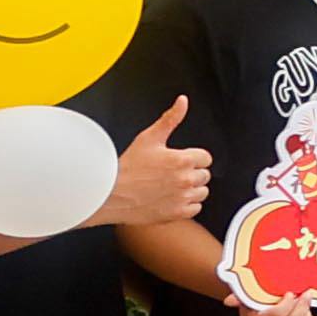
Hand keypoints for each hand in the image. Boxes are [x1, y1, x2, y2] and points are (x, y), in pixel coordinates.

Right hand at [104, 95, 208, 227]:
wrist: (110, 194)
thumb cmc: (126, 168)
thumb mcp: (149, 138)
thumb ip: (170, 119)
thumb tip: (183, 102)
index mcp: (182, 160)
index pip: (206, 158)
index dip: (193, 158)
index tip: (180, 161)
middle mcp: (185, 180)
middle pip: (205, 175)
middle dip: (191, 172)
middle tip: (171, 173)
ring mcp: (182, 198)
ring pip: (202, 192)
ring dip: (191, 189)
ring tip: (171, 186)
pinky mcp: (176, 213)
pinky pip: (195, 208)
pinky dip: (186, 205)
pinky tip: (171, 198)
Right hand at [240, 294, 316, 315]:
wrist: (263, 306)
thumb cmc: (257, 296)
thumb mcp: (248, 293)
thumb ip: (241, 295)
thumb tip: (229, 301)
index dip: (286, 305)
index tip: (291, 293)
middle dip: (300, 306)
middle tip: (304, 293)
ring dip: (306, 312)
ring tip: (305, 299)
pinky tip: (304, 311)